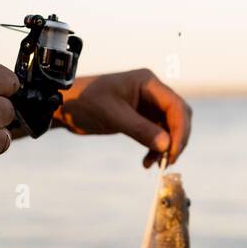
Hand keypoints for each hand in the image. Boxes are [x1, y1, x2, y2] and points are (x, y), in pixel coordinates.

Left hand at [55, 69, 192, 166]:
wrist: (66, 105)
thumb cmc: (85, 102)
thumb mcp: (113, 115)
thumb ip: (140, 129)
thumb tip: (166, 145)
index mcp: (148, 83)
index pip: (176, 106)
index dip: (180, 130)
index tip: (173, 151)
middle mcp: (152, 92)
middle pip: (178, 116)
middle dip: (176, 139)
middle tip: (169, 160)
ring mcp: (147, 105)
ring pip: (169, 128)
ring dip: (166, 147)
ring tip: (154, 164)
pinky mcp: (141, 117)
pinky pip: (157, 134)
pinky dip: (155, 148)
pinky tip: (147, 161)